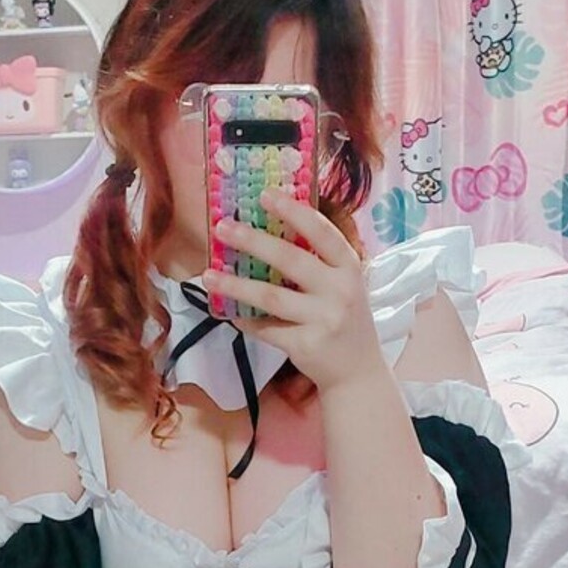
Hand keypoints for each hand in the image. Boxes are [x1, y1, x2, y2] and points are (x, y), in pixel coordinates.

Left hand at [200, 190, 384, 394]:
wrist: (358, 372)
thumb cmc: (345, 320)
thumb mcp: (343, 286)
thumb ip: (317, 263)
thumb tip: (267, 233)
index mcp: (349, 268)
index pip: (322, 232)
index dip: (294, 211)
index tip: (265, 195)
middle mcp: (340, 291)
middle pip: (291, 260)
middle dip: (253, 241)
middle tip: (223, 228)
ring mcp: (324, 319)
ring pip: (270, 297)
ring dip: (235, 285)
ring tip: (209, 275)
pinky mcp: (306, 345)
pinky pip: (266, 328)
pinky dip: (244, 320)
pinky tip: (227, 312)